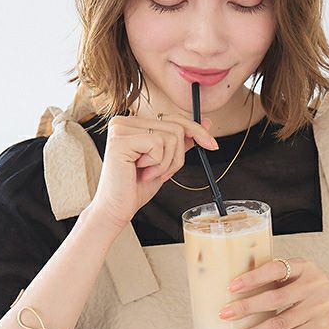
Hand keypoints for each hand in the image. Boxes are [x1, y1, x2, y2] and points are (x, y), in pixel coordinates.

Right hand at [87, 112, 218, 230]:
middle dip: (178, 156)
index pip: (173, 118)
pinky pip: (158, 144)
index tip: (212, 144)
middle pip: (176, 126)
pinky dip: (157, 164)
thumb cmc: (135, 188)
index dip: (195, 131)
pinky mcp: (120, 139)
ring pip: (170, 136)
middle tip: (164, 174)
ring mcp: (121, 128)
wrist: (117, 209)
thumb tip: (205, 124)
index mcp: (133, 123)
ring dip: (167, 163)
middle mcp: (124, 121)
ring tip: (149, 174)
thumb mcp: (165, 162)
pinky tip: (142, 173)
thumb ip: (181, 142)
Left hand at [218, 257, 328, 328]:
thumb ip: (277, 275)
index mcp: (304, 267)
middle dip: (246, 307)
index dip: (253, 278)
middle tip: (224, 314)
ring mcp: (317, 309)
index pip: (276, 269)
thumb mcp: (301, 273)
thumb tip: (235, 284)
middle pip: (275, 299)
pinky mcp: (318, 328)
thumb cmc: (314, 286)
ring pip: (279, 324)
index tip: (232, 286)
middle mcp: (313, 286)